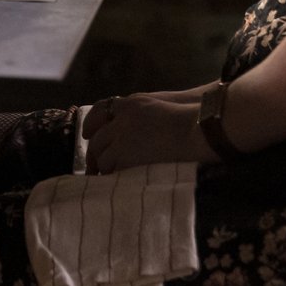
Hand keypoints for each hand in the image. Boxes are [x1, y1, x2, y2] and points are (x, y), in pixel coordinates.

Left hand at [81, 93, 207, 174]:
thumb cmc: (189, 121)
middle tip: (92, 166)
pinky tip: (113, 183)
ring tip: (104, 178)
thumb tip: (131, 135)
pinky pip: (111, 168)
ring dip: (101, 167)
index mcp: (131, 103)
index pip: (100, 110)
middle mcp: (122, 118)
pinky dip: (110, 176)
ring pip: (101, 155)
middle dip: (93, 153)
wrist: (198, 130)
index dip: (91, 124)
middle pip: (97, 137)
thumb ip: (140, 117)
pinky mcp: (126, 155)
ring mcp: (122, 137)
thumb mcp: (159, 108)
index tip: (87, 135)